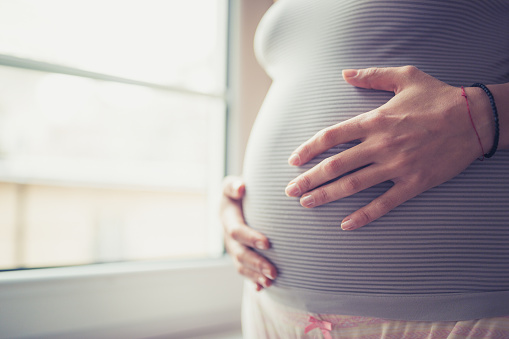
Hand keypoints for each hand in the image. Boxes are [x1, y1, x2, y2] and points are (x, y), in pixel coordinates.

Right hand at [221, 176, 276, 289]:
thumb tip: (240, 188)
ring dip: (255, 275)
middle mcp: (228, 236)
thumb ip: (233, 186)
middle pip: (239, 254)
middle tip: (273, 272)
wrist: (235, 201)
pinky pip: (245, 271)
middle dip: (256, 264)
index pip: (237, 231)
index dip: (250, 238)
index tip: (267, 243)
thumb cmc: (238, 190)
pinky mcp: (240, 256)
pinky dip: (252, 281)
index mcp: (227, 218)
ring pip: (241, 265)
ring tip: (271, 282)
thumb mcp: (231, 185)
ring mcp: (233, 248)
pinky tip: (263, 288)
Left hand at [285, 66, 492, 229]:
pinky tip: (346, 224)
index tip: (292, 160)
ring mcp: (397, 166)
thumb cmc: (438, 97)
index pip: (331, 137)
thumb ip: (371, 77)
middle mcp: (380, 145)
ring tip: (306, 204)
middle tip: (290, 190)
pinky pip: (384, 203)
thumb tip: (345, 73)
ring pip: (353, 185)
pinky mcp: (414, 183)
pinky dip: (364, 215)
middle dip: (309, 179)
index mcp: (374, 121)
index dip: (308, 149)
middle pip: (335, 165)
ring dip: (326, 196)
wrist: (476, 119)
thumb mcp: (405, 76)